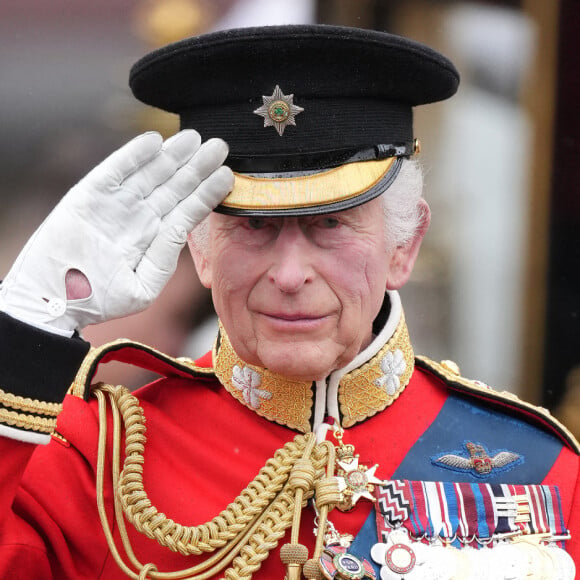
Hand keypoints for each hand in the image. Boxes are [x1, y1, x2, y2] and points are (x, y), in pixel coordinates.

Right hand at [0, 130, 232, 332]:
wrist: (53, 299)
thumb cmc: (101, 299)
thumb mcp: (144, 285)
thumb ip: (165, 257)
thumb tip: (185, 228)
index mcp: (155, 237)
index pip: (187, 209)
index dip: (207, 192)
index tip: (227, 175)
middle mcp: (140, 217)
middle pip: (174, 186)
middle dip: (197, 167)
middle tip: (220, 146)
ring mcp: (116, 204)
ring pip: (149, 173)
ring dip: (172, 155)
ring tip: (194, 139)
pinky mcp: (90, 195)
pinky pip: (115, 171)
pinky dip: (132, 156)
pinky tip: (154, 142)